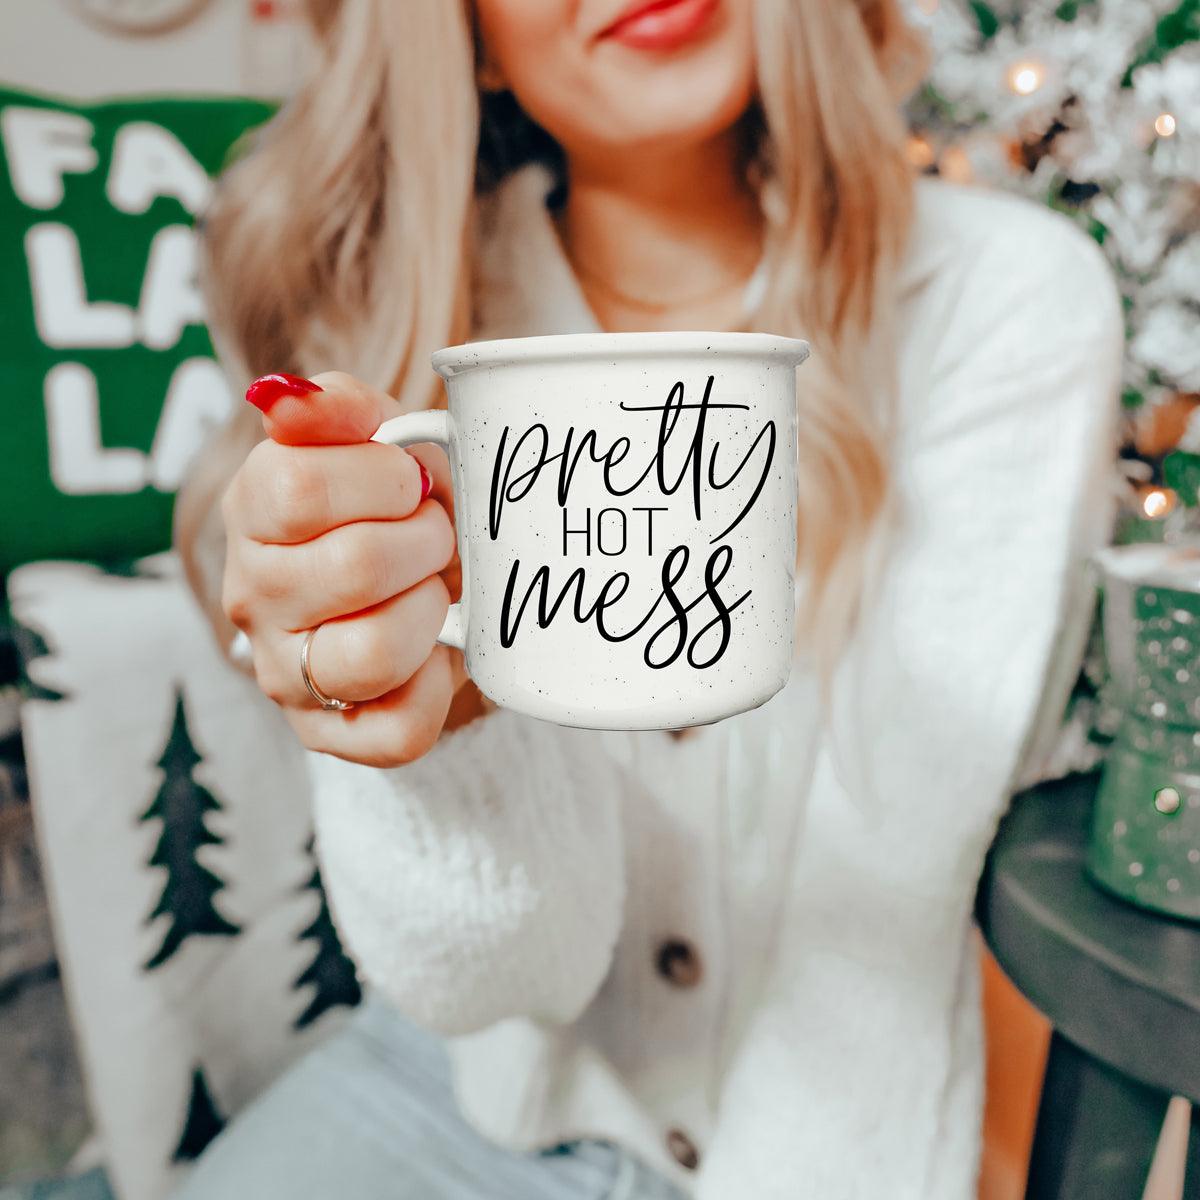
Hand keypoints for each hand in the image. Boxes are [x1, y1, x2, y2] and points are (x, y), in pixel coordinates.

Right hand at [220, 371, 471, 766]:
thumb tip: (289, 395)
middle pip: (353, 567)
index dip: (383, 479)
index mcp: (252, 512)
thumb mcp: (370, 437)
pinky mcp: (330, 735)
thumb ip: (337, 406)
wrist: (403, 576)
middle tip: (436, 532)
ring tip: (434, 588)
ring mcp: (287, 674)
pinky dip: (437, 686)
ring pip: (371, 656)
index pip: (298, 488)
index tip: (411, 480)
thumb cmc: (389, 504)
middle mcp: (254, 599)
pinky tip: (436, 647)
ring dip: (430, 610)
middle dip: (426, 540)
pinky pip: (397, 731)